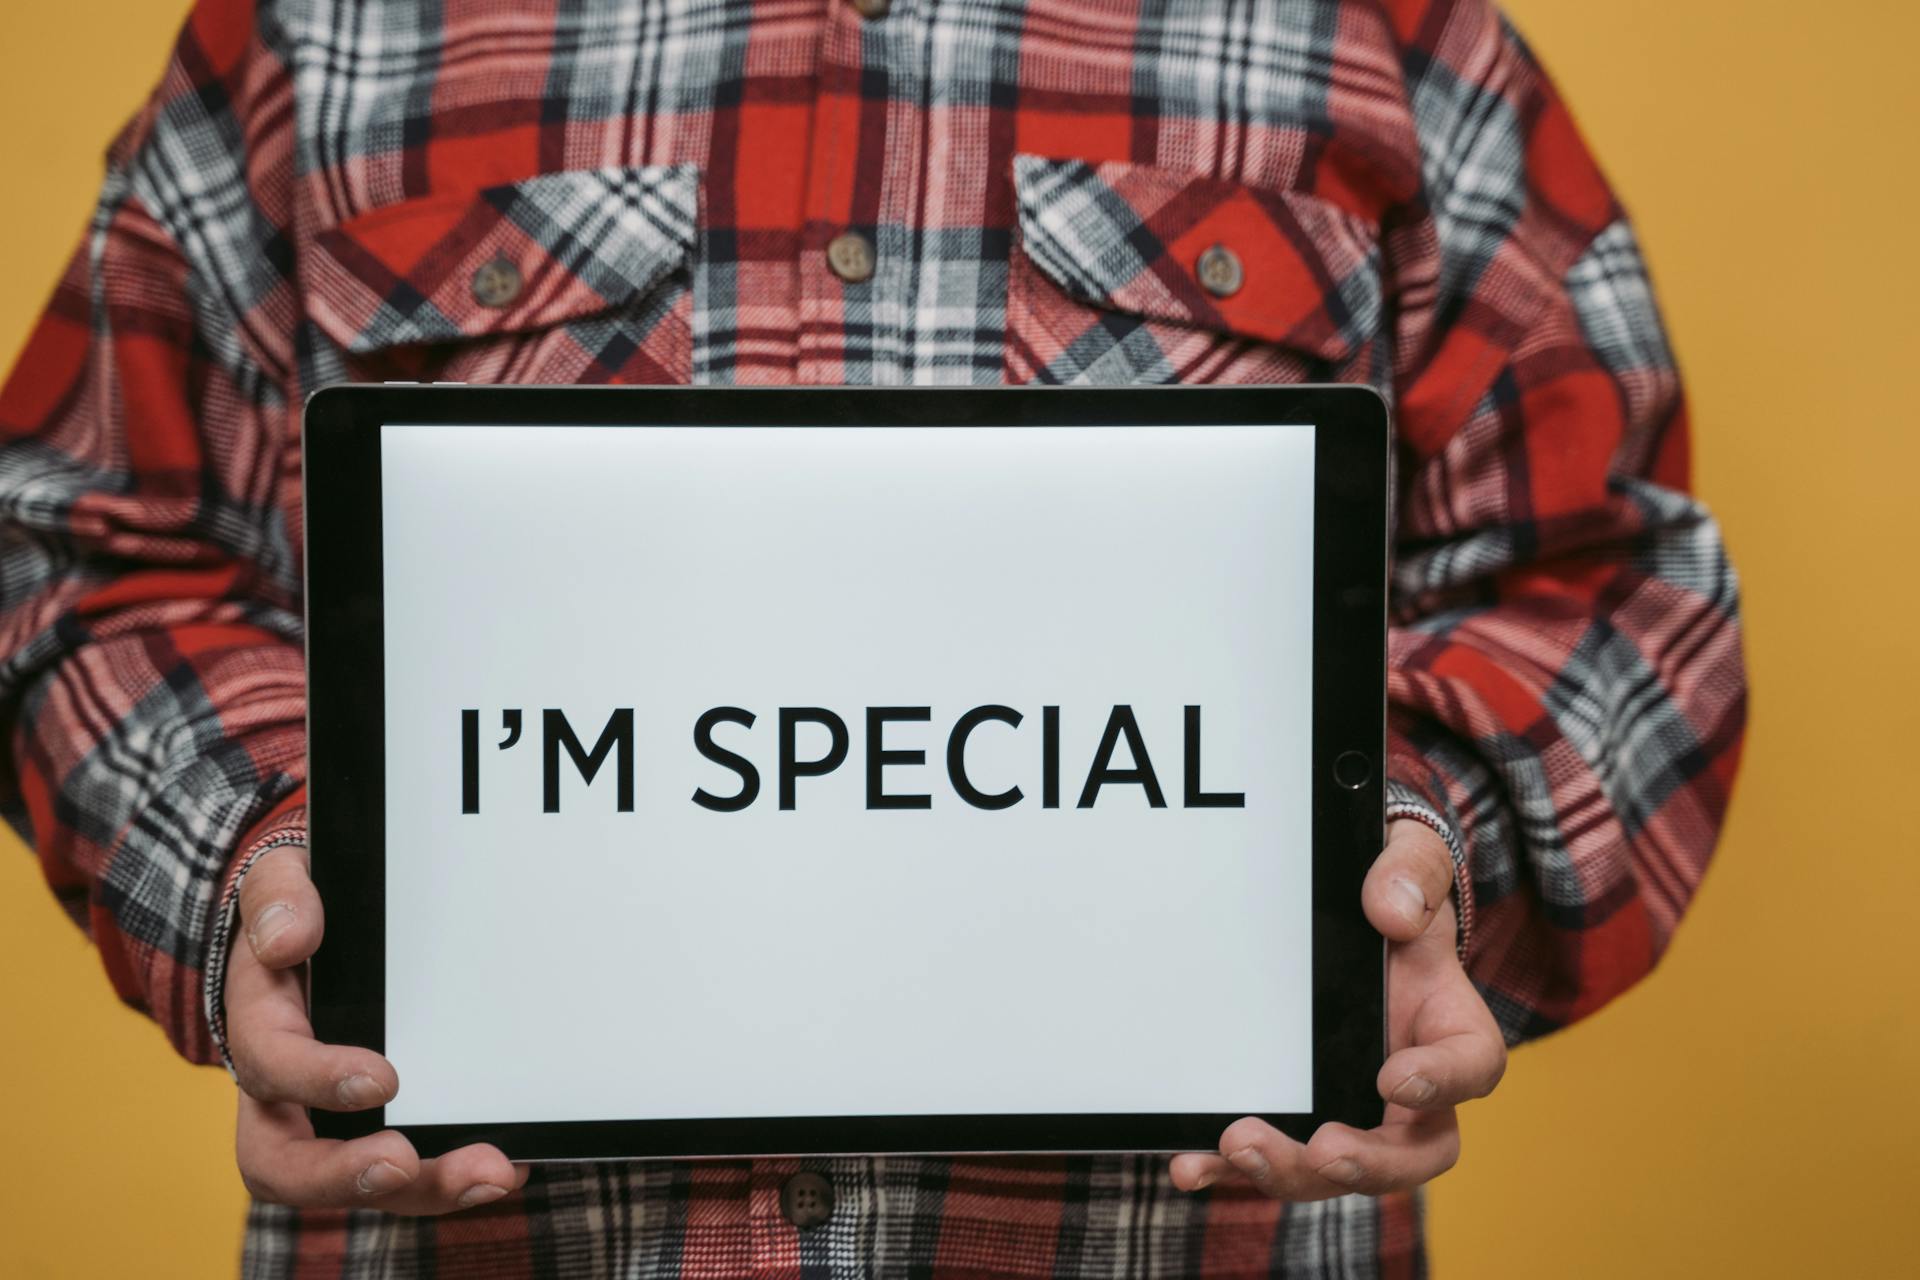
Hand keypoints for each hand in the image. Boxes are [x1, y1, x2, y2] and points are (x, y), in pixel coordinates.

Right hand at [225, 844, 528, 1212]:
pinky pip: (415, 1167)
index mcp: (261, 1030)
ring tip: (494, 1172)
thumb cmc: (302, 912)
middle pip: (291, 1164)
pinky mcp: (383, 1126)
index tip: (381, 1077)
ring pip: (364, 1179)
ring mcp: (334, 1118)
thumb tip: (288, 940)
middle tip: (409, 1164)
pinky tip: (514, 1163)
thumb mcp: (282, 882)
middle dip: (351, 1175)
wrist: (319, 929)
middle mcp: (286, 1093)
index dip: (315, 1080)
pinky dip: (457, 1173)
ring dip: (428, 1187)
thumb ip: (278, 900)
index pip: (269, 1068)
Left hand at [1169, 819, 1504, 1197]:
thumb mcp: (1407, 861)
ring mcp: (1349, 1105)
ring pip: (1333, 1167)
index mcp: (1450, 1027)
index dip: (1442, 1083)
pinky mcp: (1293, 1110)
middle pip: (1409, 1152)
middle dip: (1366, 1163)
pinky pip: (1267, 1150)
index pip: (1470, 1067)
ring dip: (1289, 1170)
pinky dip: (1226, 1168)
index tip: (1394, 1079)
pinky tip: (1188, 1166)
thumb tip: (1390, 911)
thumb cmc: (1389, 893)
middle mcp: (1410, 1086)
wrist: (1346, 908)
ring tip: (1237, 1146)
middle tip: (1322, 1151)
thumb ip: (1410, 873)